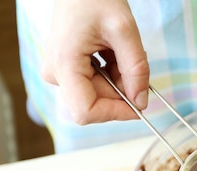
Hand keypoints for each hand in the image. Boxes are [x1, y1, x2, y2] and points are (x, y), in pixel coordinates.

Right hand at [41, 0, 148, 123]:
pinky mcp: (66, 70)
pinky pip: (94, 85)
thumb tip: (141, 102)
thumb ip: (136, 69)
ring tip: (120, 51)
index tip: (140, 104)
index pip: (86, 111)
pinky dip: (112, 75)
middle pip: (95, 103)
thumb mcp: (124, 31)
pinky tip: (112, 52)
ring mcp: (59, 73)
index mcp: (64, 64)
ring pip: (97, 95)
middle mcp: (55, 73)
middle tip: (134, 64)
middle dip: (121, 92)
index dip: (116, 113)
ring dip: (118, 81)